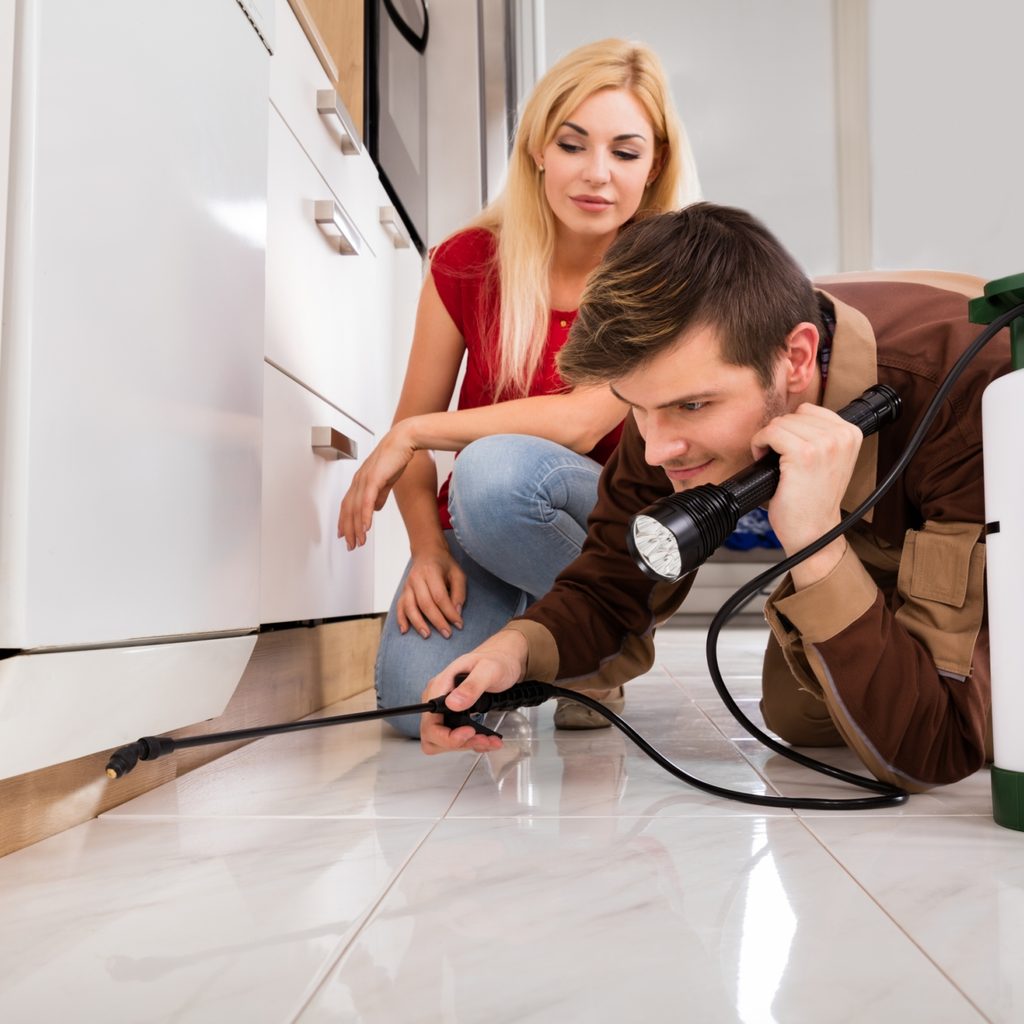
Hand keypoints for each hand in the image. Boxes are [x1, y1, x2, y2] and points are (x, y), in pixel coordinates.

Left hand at [337, 422, 417, 548]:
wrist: (403, 440)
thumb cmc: (395, 457)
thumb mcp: (386, 480)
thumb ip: (379, 495)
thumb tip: (375, 508)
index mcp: (360, 481)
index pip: (348, 505)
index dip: (345, 521)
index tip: (344, 535)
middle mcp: (358, 481)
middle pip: (349, 510)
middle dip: (349, 529)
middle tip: (351, 545)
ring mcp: (365, 479)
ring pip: (357, 508)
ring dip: (357, 527)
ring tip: (359, 541)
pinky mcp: (374, 478)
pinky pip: (367, 501)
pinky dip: (365, 516)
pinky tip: (366, 527)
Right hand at [396, 545, 466, 638]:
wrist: (426, 552)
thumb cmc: (444, 565)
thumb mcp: (458, 573)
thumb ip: (459, 592)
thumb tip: (457, 612)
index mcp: (431, 572)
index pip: (440, 596)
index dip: (449, 612)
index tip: (459, 624)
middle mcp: (416, 579)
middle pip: (425, 603)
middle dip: (437, 621)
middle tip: (447, 634)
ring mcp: (407, 586)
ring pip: (410, 607)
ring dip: (418, 623)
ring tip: (427, 635)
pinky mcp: (403, 592)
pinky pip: (399, 607)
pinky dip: (401, 619)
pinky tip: (405, 631)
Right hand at [420, 630, 529, 754]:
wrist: (506, 659)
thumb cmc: (497, 660)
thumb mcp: (489, 670)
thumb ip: (472, 686)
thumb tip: (453, 703)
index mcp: (440, 686)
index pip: (430, 722)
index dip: (446, 735)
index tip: (468, 732)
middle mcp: (438, 698)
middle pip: (433, 736)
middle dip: (458, 743)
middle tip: (481, 739)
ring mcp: (446, 708)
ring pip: (443, 741)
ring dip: (465, 745)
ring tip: (488, 740)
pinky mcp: (456, 715)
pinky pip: (456, 738)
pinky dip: (472, 742)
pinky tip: (488, 738)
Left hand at [753, 403, 861, 584]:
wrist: (814, 533)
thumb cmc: (814, 501)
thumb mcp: (829, 461)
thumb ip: (820, 436)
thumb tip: (791, 417)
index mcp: (851, 434)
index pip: (809, 410)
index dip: (792, 428)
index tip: (788, 447)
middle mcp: (842, 436)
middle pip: (794, 414)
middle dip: (780, 434)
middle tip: (777, 457)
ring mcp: (824, 444)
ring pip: (780, 422)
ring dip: (768, 440)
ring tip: (772, 460)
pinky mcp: (803, 454)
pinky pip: (770, 433)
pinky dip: (759, 444)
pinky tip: (764, 460)